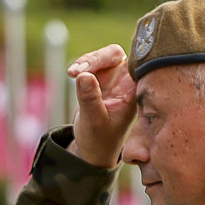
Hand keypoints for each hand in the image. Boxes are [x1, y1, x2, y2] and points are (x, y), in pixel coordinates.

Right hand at [67, 44, 137, 168]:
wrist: (93, 149)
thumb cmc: (100, 140)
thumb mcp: (94, 121)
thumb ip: (90, 99)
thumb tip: (84, 75)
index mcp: (132, 91)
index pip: (129, 64)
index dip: (110, 59)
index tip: (87, 68)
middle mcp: (125, 82)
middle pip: (114, 55)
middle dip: (94, 59)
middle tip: (77, 71)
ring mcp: (113, 79)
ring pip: (101, 57)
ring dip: (85, 61)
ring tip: (71, 73)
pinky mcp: (100, 80)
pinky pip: (91, 64)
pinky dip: (80, 66)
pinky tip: (72, 74)